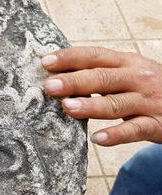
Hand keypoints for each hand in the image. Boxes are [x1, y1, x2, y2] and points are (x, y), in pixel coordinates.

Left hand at [42, 47, 161, 145]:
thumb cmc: (145, 87)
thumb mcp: (126, 72)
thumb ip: (97, 72)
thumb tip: (54, 73)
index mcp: (126, 62)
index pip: (94, 56)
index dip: (70, 57)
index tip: (45, 62)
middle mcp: (137, 78)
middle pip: (102, 78)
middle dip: (74, 81)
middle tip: (49, 87)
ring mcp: (147, 101)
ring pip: (116, 103)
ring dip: (91, 106)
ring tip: (68, 108)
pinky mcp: (156, 124)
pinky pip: (134, 129)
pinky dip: (116, 134)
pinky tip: (98, 138)